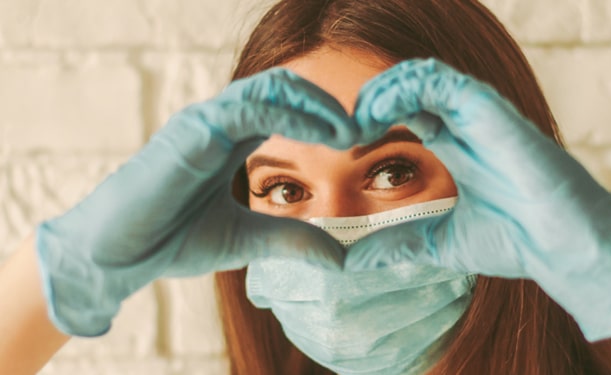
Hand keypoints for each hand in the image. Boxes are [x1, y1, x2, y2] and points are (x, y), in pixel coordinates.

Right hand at [36, 68, 355, 335]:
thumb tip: (339, 257)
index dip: (324, 118)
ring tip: (349, 131)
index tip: (360, 140)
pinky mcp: (192, 131)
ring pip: (270, 87)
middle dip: (326, 103)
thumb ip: (291, 239)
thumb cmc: (172, 241)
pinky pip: (248, 107)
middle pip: (284, 88)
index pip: (286, 108)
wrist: (117, 256)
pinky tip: (322, 134)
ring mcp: (205, 121)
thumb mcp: (247, 239)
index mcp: (232, 140)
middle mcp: (221, 122)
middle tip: (363, 129)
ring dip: (316, 104)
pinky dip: (291, 113)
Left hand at [348, 59, 610, 340]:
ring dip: (381, 90)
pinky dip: (401, 88)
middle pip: (409, 88)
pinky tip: (377, 114)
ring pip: (420, 75)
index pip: (406, 112)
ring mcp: (478, 113)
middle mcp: (465, 124)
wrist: (564, 249)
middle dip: (372, 100)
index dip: (373, 120)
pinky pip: (438, 80)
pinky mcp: (488, 109)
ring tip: (358, 120)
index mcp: (456, 146)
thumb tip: (350, 263)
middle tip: (346, 129)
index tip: (347, 144)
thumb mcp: (440, 243)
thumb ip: (397, 245)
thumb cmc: (518, 243)